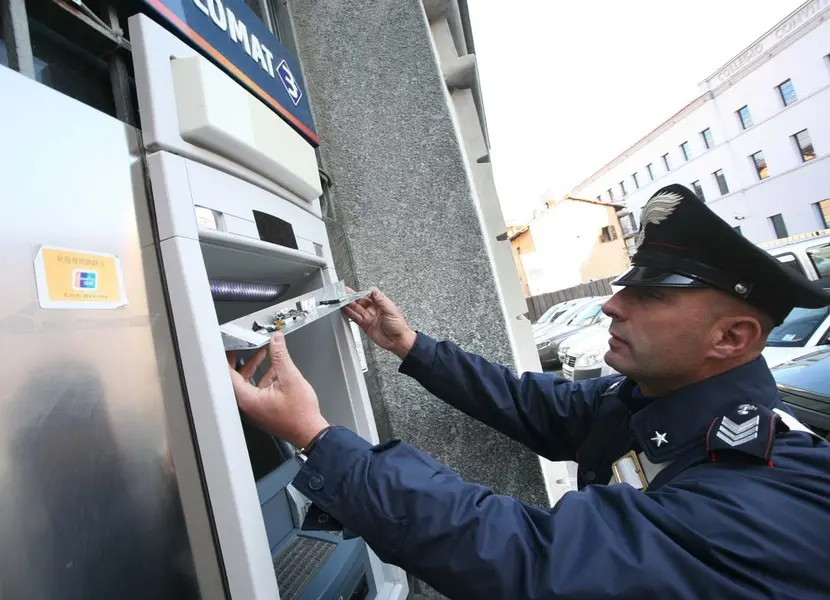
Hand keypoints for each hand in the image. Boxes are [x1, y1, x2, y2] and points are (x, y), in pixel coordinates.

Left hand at [226, 332, 328, 447]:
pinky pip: (257, 391)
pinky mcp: (263, 411)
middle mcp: (248, 406)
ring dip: (255, 369)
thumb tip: (276, 340)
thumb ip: (280, 356)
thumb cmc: (300, 414)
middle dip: (243, 362)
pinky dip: (263, 379)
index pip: (230, 375)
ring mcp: (255, 410)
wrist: (310, 431)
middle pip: (238, 379)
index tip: (230, 348)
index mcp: (248, 399)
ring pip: (249, 385)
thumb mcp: (290, 377)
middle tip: (244, 348)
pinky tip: (275, 370)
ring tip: (263, 355)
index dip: (229, 359)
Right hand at [343, 288, 416, 358]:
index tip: (353, 291)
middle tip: (343, 295)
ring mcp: (368, 317)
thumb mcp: (390, 310)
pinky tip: (345, 310)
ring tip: (341, 301)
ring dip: (349, 306)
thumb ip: (381, 300)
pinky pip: (356, 319)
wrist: (398, 341)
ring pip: (356, 310)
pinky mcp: (365, 325)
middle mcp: (373, 310)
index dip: (359, 293)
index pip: (367, 296)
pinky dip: (350, 315)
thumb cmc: (398, 326)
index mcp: (380, 304)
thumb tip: (374, 290)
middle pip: (360, 302)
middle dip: (351, 298)